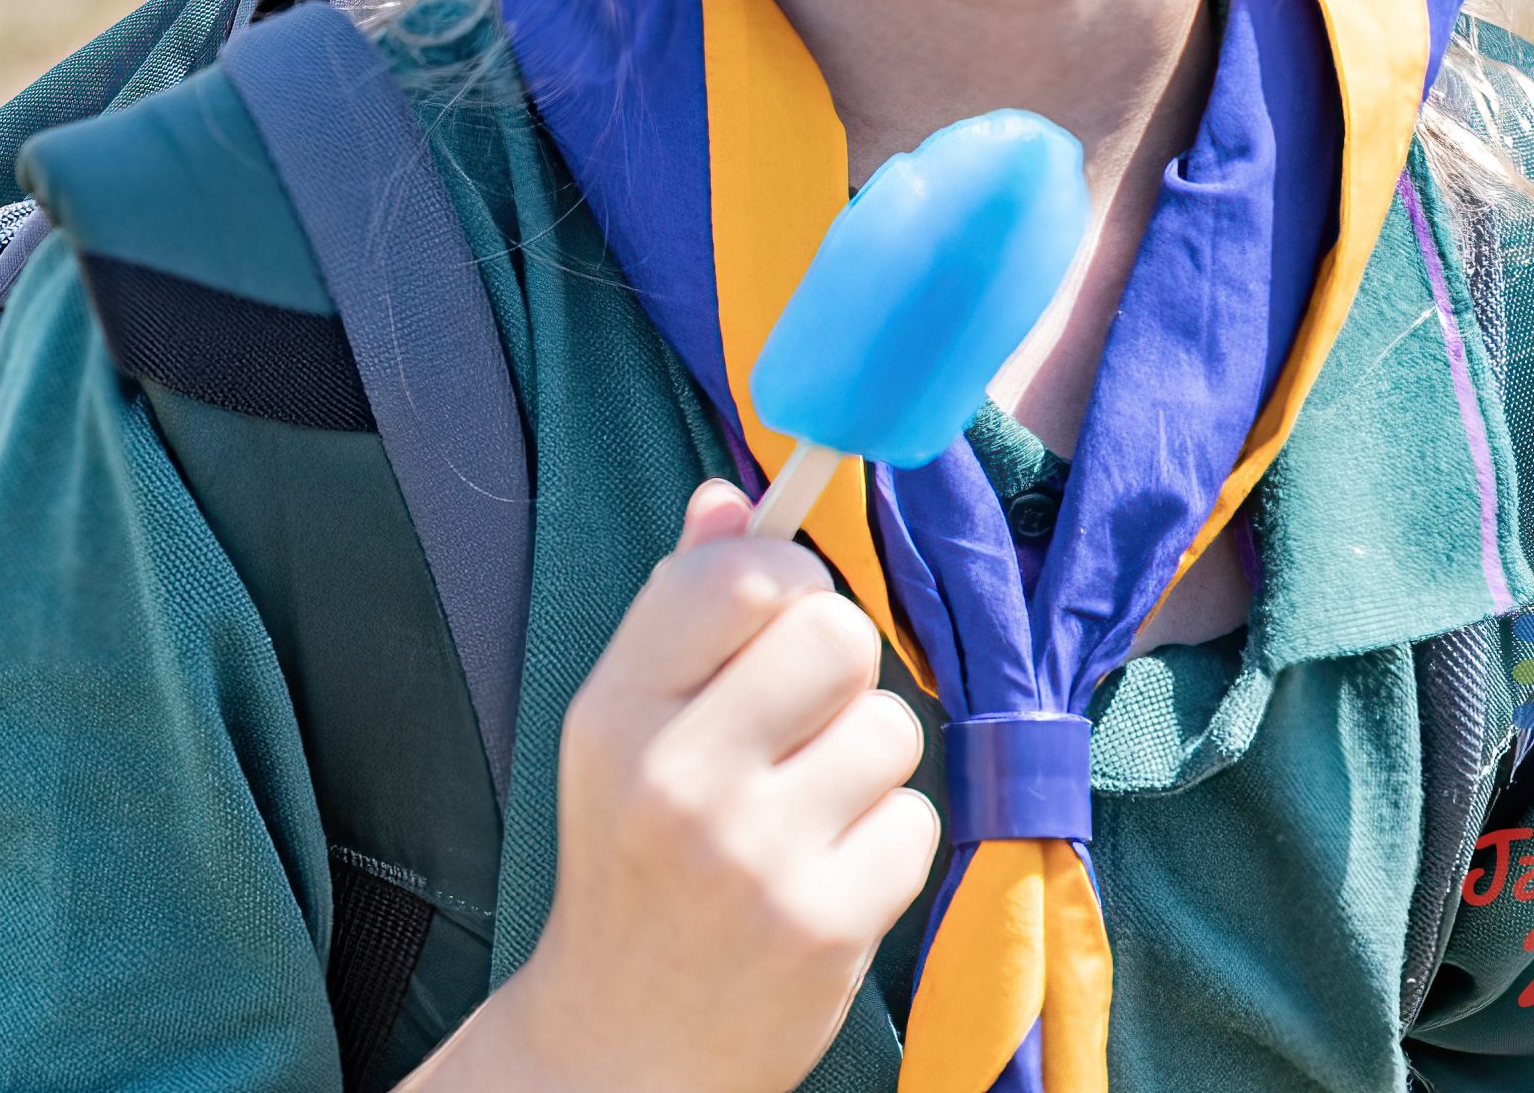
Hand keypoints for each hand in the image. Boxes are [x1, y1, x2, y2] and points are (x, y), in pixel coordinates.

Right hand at [408, 479, 938, 1092]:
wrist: (623, 1046)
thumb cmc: (634, 857)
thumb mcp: (622, 726)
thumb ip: (678, 606)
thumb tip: (734, 497)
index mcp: (617, 709)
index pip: (739, 573)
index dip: (788, 579)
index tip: (782, 615)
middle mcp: (680, 778)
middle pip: (838, 633)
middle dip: (837, 665)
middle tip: (802, 715)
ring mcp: (756, 859)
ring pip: (890, 725)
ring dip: (865, 759)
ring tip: (807, 807)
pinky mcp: (826, 929)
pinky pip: (916, 820)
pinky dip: (887, 841)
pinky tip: (828, 870)